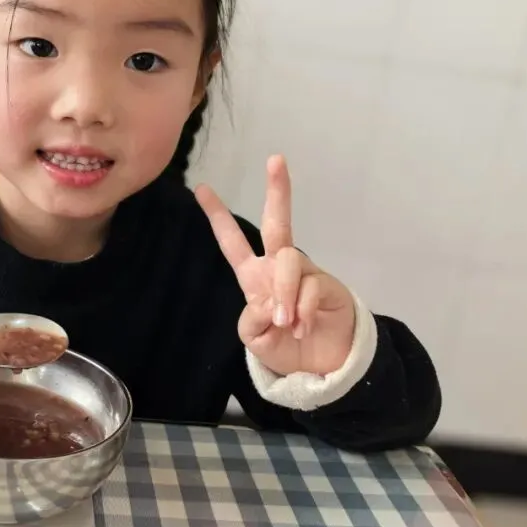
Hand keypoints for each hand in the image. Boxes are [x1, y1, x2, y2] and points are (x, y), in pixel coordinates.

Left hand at [195, 155, 355, 376]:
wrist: (323, 366)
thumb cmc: (284, 348)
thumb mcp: (254, 338)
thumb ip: (250, 320)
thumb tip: (266, 304)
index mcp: (254, 276)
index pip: (232, 242)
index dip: (217, 216)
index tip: (200, 187)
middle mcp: (279, 267)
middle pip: (277, 224)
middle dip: (277, 191)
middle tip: (276, 159)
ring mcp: (305, 273)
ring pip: (289, 263)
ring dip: (284, 295)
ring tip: (285, 324)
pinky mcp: (327, 285)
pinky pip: (310, 287)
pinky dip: (301, 312)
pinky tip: (302, 328)